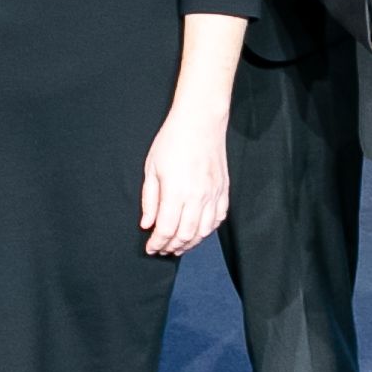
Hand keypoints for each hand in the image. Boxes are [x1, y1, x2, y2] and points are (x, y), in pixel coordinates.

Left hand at [138, 104, 231, 257]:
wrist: (200, 122)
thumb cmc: (172, 141)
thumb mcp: (152, 168)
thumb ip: (149, 200)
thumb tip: (147, 224)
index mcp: (176, 191)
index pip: (166, 229)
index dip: (157, 243)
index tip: (150, 248)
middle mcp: (197, 196)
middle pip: (185, 235)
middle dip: (172, 247)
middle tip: (162, 250)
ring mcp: (213, 194)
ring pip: (204, 231)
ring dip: (190, 243)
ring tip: (178, 246)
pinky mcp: (223, 190)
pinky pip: (219, 218)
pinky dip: (208, 231)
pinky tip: (198, 232)